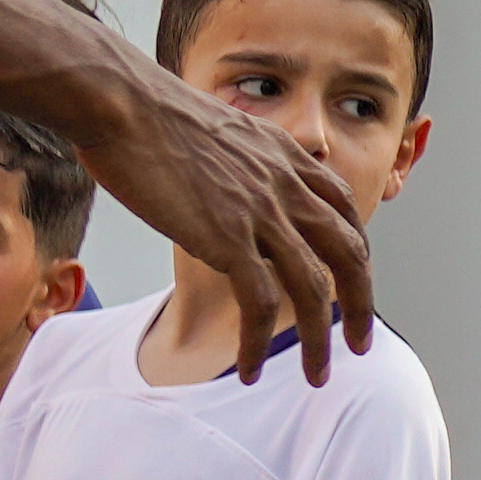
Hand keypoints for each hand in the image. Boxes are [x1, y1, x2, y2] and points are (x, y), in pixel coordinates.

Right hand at [78, 55, 377, 374]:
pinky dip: (259, 344)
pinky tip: (248, 369)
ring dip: (319, 341)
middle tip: (358, 344)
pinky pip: (260, 305)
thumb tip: (221, 174)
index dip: (353, 251)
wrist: (120, 102)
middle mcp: (286, 184)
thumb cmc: (145, 112)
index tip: (350, 283)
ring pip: (315, 289)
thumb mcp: (214, 130)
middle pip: (348, 253)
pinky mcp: (228, 237)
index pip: (342, 209)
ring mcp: (262, 211)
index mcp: (285, 157)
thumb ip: (236, 159)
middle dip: (360, 305)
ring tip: (314, 378)